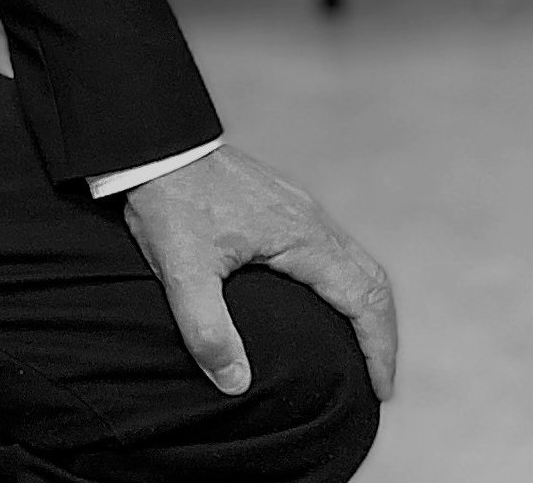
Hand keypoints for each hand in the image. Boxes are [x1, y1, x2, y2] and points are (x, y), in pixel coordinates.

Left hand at [123, 145, 395, 401]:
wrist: (150, 141)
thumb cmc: (167, 197)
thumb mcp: (182, 269)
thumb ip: (206, 329)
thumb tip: (236, 383)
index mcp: (302, 235)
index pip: (365, 298)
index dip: (379, 350)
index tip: (379, 391)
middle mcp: (309, 217)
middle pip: (370, 279)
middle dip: (381, 332)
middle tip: (376, 377)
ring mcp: (295, 204)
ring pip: (352, 258)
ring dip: (363, 304)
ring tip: (354, 345)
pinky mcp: (276, 199)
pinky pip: (328, 244)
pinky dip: (341, 280)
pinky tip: (316, 298)